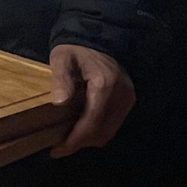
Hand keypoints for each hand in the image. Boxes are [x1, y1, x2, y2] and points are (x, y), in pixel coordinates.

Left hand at [47, 43, 135, 157]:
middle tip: (60, 147)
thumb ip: (61, 80)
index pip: (92, 122)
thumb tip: (59, 103)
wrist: (96, 36)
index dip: (76, 139)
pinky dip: (97, 130)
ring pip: (109, 131)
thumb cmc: (75, 48)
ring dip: (89, 138)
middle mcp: (121, 94)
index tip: (57, 150)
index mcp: (105, 84)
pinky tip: (81, 128)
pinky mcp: (128, 100)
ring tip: (68, 139)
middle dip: (81, 142)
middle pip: (102, 132)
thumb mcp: (62, 59)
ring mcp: (127, 98)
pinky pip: (113, 123)